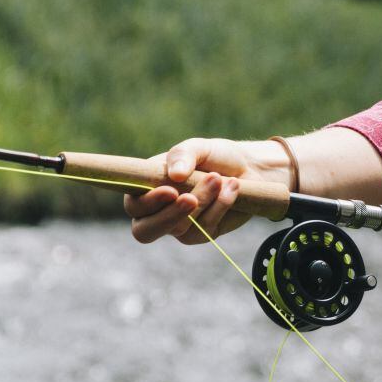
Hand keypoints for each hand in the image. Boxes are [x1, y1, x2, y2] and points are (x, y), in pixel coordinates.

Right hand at [125, 138, 284, 244]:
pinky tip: (232, 188)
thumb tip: (175, 174)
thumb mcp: (199, 147)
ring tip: (220, 179)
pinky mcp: (203, 234)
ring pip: (182, 228)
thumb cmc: (215, 156)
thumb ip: (183, 155)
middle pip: (145, 232)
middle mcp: (157, 212)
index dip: (148, 203)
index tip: (171, 191)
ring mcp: (179, 226)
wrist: (247, 168)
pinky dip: (220, 207)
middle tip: (191, 199)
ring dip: (203, 202)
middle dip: (169, 216)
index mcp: (146, 188)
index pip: (134, 205)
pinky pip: (206, 229)